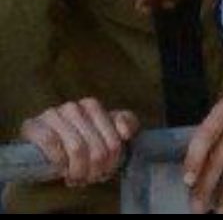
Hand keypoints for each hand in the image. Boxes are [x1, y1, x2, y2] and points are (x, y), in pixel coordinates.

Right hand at [20, 100, 139, 187]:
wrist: (46, 148)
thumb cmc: (82, 140)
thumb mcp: (108, 131)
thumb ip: (127, 123)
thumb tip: (125, 131)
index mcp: (92, 106)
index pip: (112, 142)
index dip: (111, 163)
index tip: (105, 172)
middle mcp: (72, 108)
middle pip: (95, 148)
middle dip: (94, 169)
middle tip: (89, 178)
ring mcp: (52, 115)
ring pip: (76, 147)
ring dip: (78, 170)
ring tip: (76, 178)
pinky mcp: (33, 126)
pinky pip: (51, 143)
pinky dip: (59, 161)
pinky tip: (61, 169)